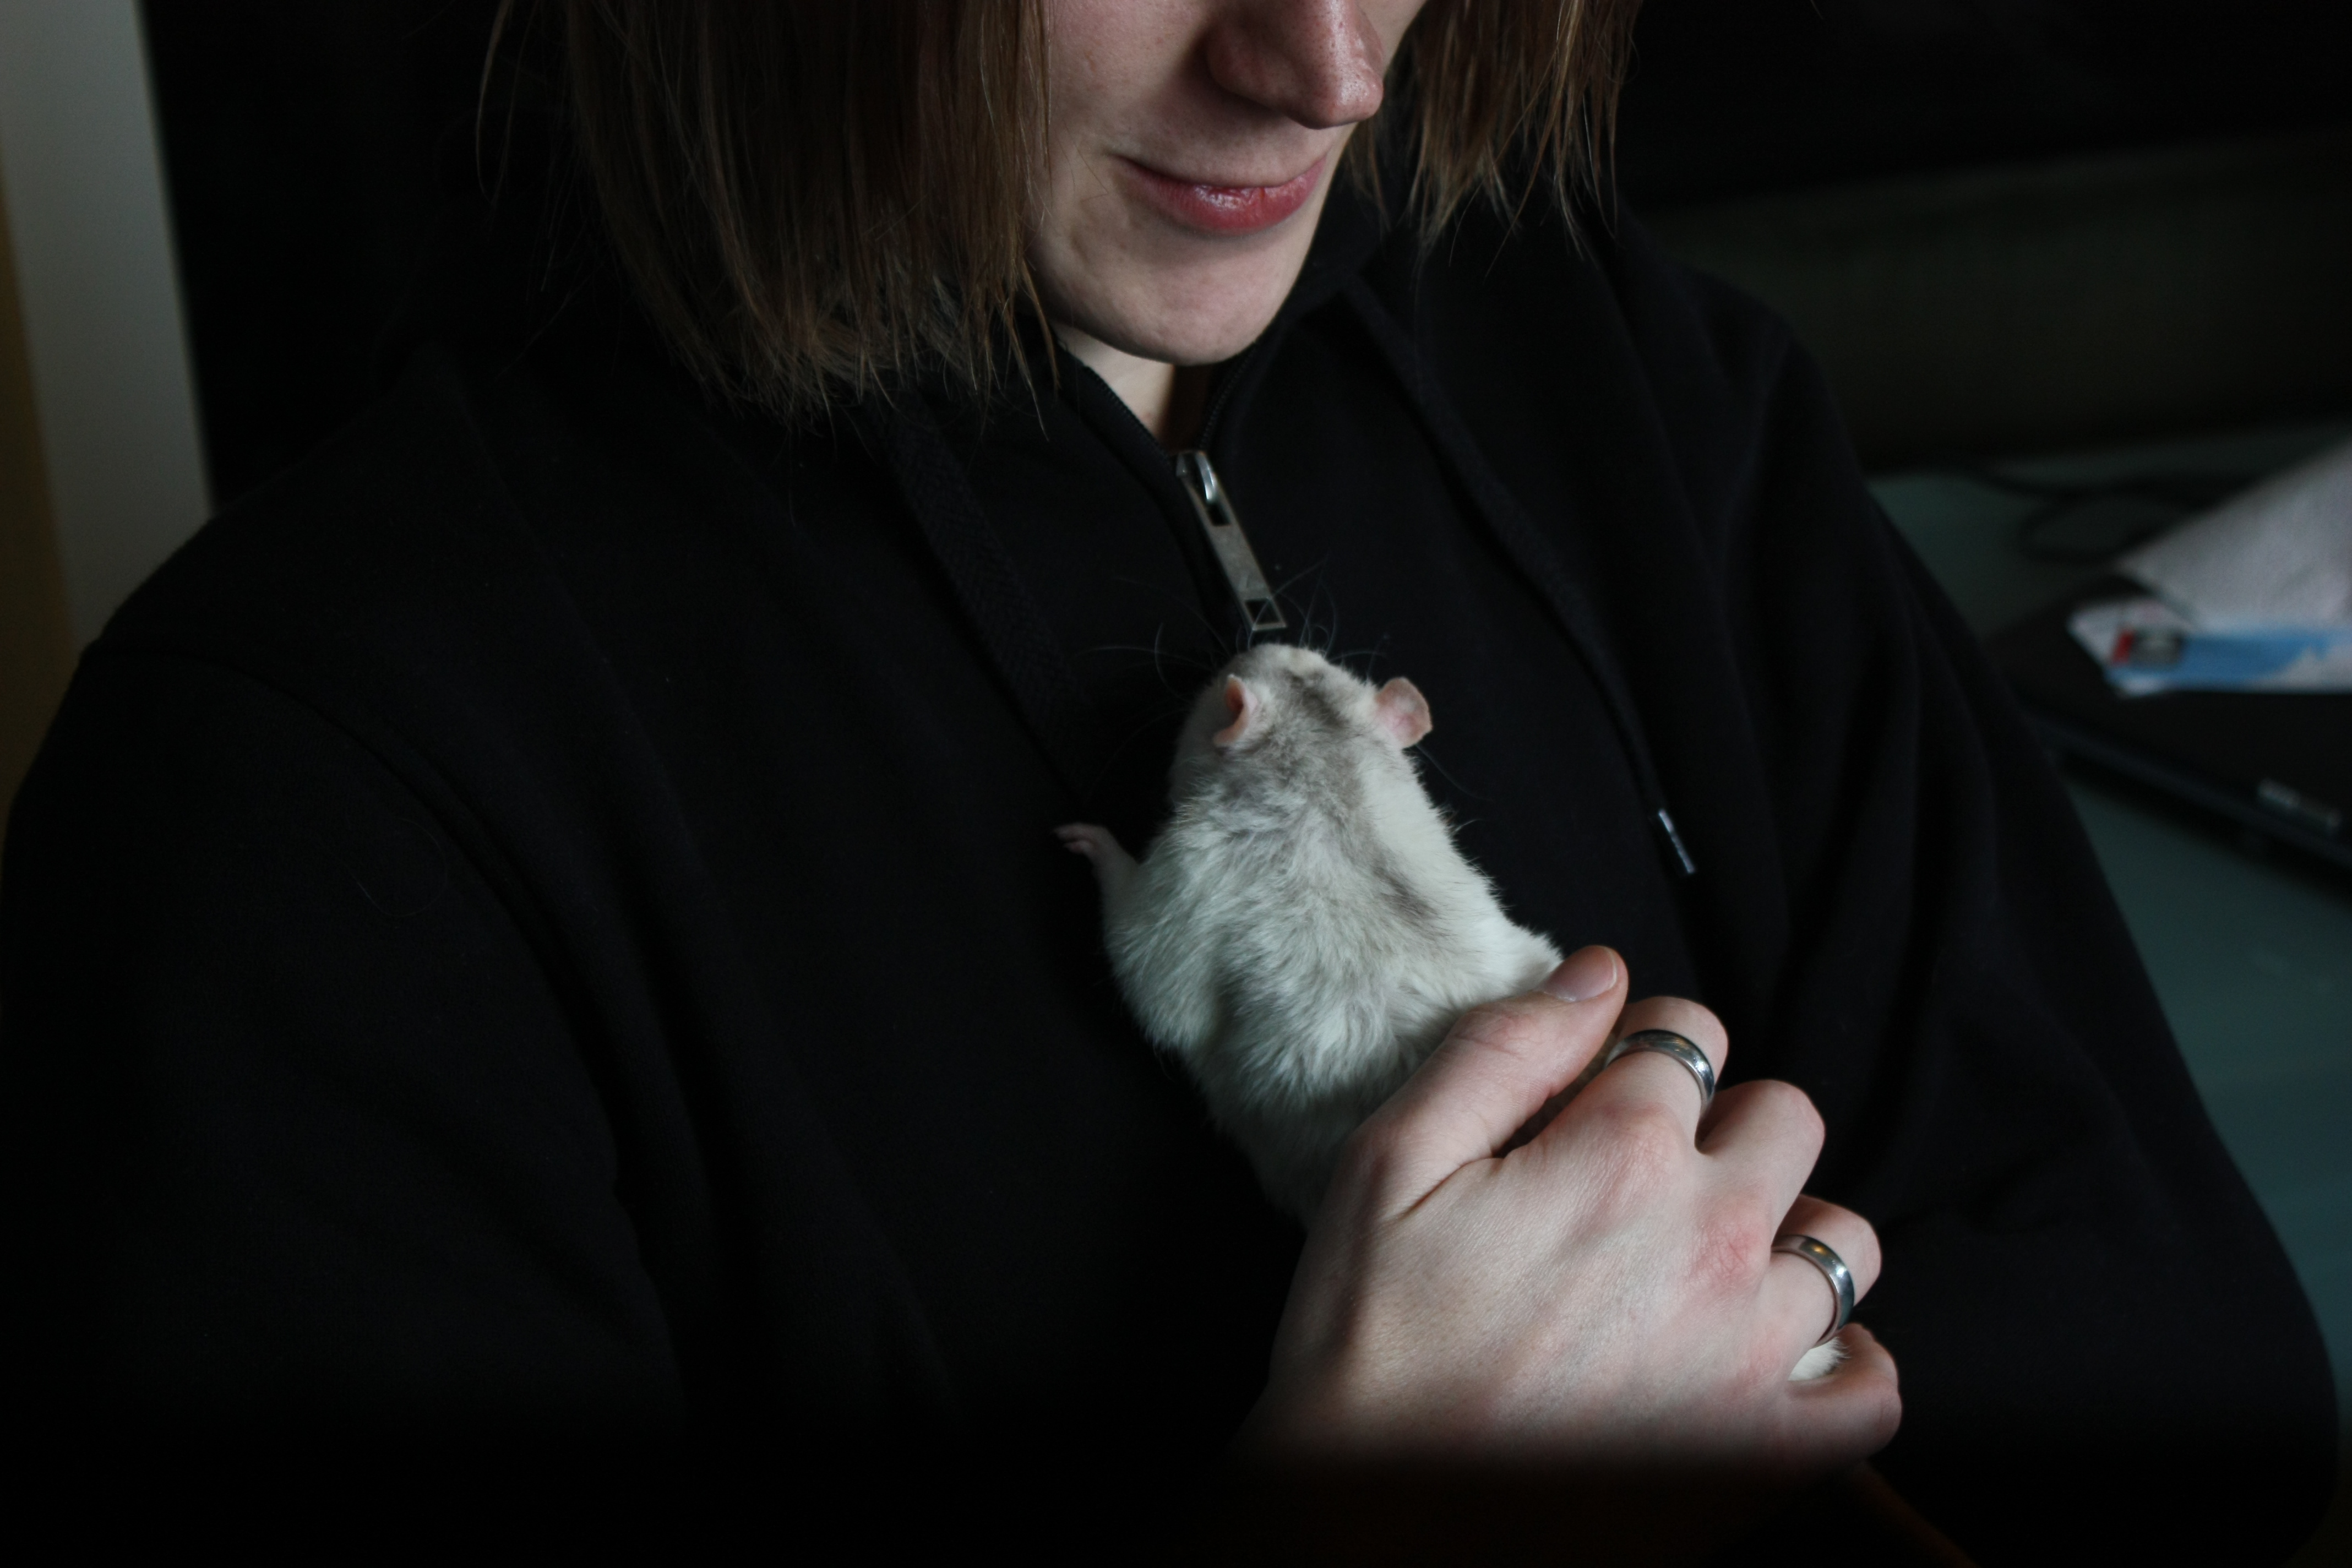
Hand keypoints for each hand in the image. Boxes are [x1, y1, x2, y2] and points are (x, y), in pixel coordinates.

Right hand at [1243, 945, 1898, 1477]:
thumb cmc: (1367, 1351)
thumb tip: (1598, 973)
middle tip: (1646, 1179)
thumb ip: (1499, 1051)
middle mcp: (1712, 1237)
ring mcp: (1756, 1349)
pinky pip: (1874, 1385)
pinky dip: (1840, 1361)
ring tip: (1706, 1266)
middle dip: (1723, 1125)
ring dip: (1786, 1232)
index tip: (1598, 1098)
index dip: (1640, 1051)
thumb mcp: (1387, 1167)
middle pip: (1785, 1117)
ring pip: (1841, 1238)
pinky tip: (1774, 1356)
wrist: (1378, 1534)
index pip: (1687, 1033)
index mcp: (1619, 1154)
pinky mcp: (1774, 1452)